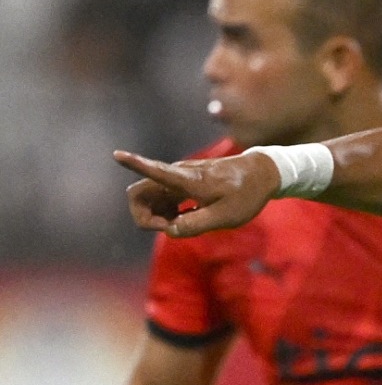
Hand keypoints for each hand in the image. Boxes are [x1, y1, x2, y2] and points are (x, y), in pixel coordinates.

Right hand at [114, 150, 280, 236]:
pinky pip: (159, 200)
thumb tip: (169, 230)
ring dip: (155, 216)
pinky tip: (183, 219)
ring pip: (148, 198)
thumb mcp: (226, 216)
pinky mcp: (180, 184)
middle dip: (144, 216)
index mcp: (188, 180)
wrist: (260, 174)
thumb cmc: (246, 194)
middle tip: (170, 228)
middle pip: (139, 193)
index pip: (157, 171)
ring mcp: (177, 179)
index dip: (136, 164)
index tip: (117, 154)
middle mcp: (177, 176)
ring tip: (183, 224)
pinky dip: (164, 213)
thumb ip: (196, 224)